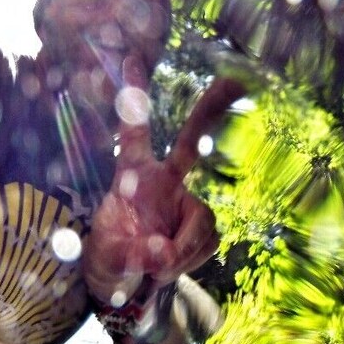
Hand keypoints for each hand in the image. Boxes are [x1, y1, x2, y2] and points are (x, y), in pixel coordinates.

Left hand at [82, 57, 244, 306]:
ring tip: (155, 267)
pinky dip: (190, 261)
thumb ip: (133, 254)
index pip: (132, 132)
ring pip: (201, 222)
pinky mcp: (204, 227)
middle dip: (210, 111)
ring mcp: (187, 202)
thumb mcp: (110, 258)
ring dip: (182, 252)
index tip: (130, 57)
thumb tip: (163, 253)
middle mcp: (164, 182)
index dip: (132, 97)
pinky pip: (209, 242)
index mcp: (132, 177)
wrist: (130, 286)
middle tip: (233, 80)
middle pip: (187, 143)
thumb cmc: (111, 259)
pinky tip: (171, 266)